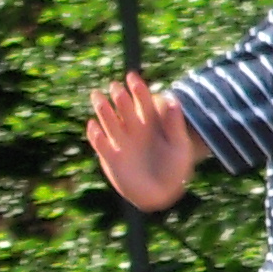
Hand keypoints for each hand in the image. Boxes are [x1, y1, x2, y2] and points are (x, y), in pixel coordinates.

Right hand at [85, 72, 198, 211]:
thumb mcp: (179, 146)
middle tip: (115, 87)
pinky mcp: (111, 158)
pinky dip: (96, 135)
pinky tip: (93, 125)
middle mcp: (133, 129)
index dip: (137, 89)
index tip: (132, 77)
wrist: (161, 194)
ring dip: (103, 110)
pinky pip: (101, 144)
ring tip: (98, 97)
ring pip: (109, 122)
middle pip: (124, 108)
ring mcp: (121, 142)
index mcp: (150, 123)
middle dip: (119, 97)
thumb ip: (175, 124)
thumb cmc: (174, 169)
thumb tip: (172, 98)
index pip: (143, 101)